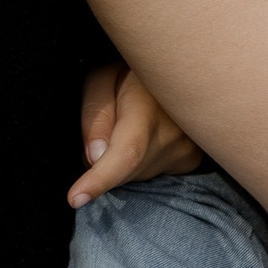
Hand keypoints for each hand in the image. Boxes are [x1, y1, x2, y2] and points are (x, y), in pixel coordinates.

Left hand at [67, 61, 203, 208]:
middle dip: (102, 161)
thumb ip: (95, 115)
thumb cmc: (131, 70)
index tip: (75, 198)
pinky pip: (151, 172)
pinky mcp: (192, 159)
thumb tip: (95, 158)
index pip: (125, 153)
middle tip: (105, 127)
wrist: (180, 69)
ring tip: (128, 123)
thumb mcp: (101, 78)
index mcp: (147, 107)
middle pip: (124, 169)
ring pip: (136, 173)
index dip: (99, 179)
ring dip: (121, 160)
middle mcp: (173, 133)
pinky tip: (144, 134)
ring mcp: (187, 149)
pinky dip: (138, 161)